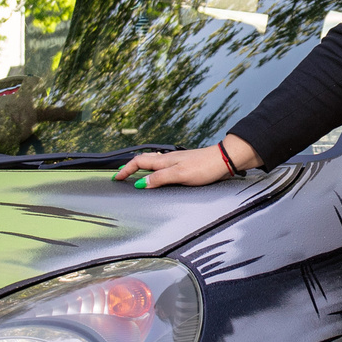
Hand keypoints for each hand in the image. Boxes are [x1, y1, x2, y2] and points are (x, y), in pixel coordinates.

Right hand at [112, 144, 233, 189]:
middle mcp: (168, 158)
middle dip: (130, 167)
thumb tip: (140, 183)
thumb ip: (159, 178)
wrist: (225, 160)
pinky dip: (153, 168)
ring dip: (141, 167)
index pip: (139, 162)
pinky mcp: (184, 164)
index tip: (116, 177)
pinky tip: (158, 172)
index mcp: (165, 160)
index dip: (126, 169)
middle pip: (143, 160)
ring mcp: (176, 160)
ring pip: (153, 161)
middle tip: (121, 175)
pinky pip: (162, 165)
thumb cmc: (205, 166)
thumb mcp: (180, 175)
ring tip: (134, 173)